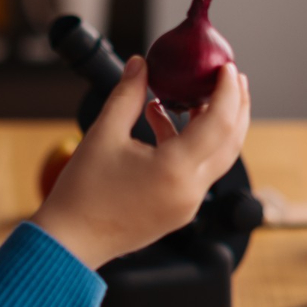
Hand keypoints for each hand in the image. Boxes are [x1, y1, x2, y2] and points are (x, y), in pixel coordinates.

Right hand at [31, 56, 250, 269]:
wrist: (70, 241)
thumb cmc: (82, 194)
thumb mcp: (103, 134)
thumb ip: (127, 95)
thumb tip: (140, 65)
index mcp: (174, 170)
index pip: (219, 122)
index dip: (227, 91)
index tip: (226, 67)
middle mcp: (189, 191)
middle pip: (231, 142)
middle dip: (236, 106)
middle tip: (232, 77)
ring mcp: (187, 204)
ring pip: (218, 158)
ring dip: (216, 126)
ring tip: (199, 98)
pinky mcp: (179, 211)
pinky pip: (198, 172)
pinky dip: (193, 145)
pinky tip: (165, 124)